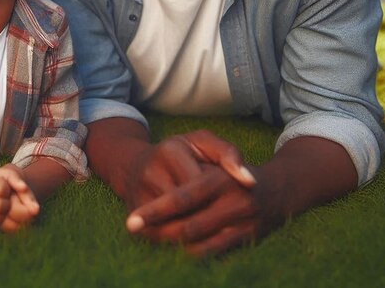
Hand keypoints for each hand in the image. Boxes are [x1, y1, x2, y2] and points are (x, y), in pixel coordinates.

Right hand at [124, 130, 261, 255]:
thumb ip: (229, 154)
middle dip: (209, 218)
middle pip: (187, 208)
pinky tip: (193, 237)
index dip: (218, 197)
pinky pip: (160, 235)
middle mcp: (151, 170)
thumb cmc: (180, 154)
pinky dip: (178, 241)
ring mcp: (139, 193)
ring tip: (212, 230)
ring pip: (174, 225)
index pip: (201, 183)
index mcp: (170, 150)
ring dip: (196, 234)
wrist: (135, 165)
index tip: (230, 201)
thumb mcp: (203, 143)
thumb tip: (250, 182)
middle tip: (224, 222)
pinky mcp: (134, 214)